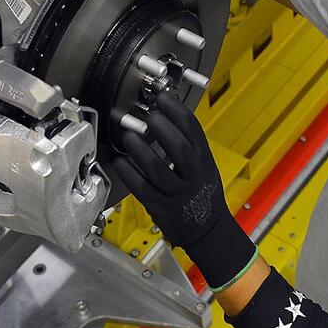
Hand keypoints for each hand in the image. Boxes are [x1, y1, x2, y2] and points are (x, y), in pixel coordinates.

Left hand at [112, 91, 255, 288]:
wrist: (208, 229)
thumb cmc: (202, 193)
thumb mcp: (204, 166)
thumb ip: (188, 146)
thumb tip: (166, 116)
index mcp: (204, 160)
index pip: (194, 130)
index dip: (178, 111)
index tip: (163, 97)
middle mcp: (193, 175)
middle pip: (179, 149)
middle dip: (163, 129)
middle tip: (148, 115)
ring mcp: (178, 193)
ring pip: (158, 170)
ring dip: (141, 150)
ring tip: (128, 136)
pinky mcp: (162, 208)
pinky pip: (142, 189)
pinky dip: (129, 174)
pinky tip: (120, 161)